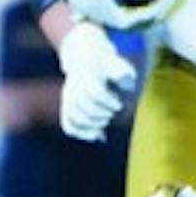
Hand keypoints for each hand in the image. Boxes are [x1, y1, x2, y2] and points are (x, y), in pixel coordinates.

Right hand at [55, 0, 187, 30]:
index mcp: (123, 20)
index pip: (152, 13)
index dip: (167, 1)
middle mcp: (128, 24)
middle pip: (158, 16)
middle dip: (171, 1)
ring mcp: (130, 21)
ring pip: (155, 15)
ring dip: (167, 2)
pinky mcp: (130, 14)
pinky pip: (150, 10)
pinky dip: (159, 0)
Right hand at [57, 22, 135, 141]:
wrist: (86, 61)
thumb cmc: (106, 66)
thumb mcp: (117, 65)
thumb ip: (123, 74)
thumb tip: (128, 88)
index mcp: (87, 75)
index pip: (95, 91)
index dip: (108, 101)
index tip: (119, 105)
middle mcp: (74, 87)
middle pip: (83, 105)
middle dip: (101, 113)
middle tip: (113, 112)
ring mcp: (68, 99)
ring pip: (74, 117)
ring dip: (92, 124)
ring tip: (105, 121)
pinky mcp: (67, 109)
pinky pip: (68, 125)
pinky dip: (81, 133)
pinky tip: (97, 135)